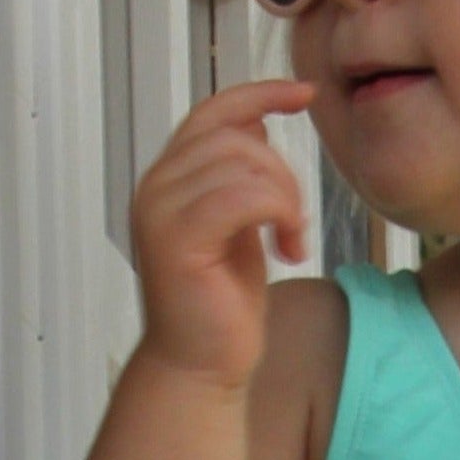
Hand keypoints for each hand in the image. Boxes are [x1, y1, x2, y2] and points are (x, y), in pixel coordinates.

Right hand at [129, 78, 318, 389]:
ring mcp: (159, 211)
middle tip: (294, 222)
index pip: (212, 112)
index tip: (305, 94)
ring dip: (284, 197)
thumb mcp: (240, 225)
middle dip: (282, 171)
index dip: (260, 94)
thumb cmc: (223, 304)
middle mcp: (155, 186)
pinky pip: (241, 196)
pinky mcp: (177, 241)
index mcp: (169, 178)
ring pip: (241, 161)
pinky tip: (286, 250)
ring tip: (290, 239)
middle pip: (234, 135)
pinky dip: (277, 213)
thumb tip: (259, 124)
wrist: (202, 366)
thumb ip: (241, 176)